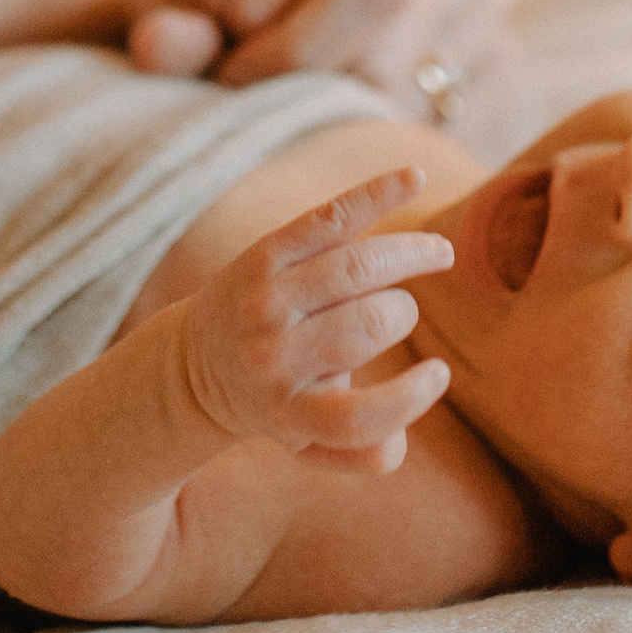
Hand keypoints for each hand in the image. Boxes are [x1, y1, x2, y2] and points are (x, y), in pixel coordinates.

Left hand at [175, 171, 452, 473]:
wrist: (194, 364)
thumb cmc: (274, 404)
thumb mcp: (308, 444)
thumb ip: (361, 455)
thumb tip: (400, 445)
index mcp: (286, 410)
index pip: (359, 417)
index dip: (410, 398)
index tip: (437, 374)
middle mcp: (272, 355)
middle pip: (369, 327)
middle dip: (402, 315)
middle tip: (403, 314)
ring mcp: (266, 299)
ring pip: (357, 268)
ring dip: (410, 255)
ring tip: (436, 256)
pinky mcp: (265, 253)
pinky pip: (330, 219)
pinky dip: (375, 196)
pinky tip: (415, 177)